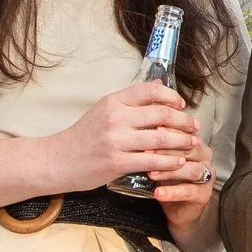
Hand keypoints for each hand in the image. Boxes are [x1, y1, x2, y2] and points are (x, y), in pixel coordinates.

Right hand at [51, 81, 200, 194]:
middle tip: (195, 126)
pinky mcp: (117, 163)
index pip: (150, 91)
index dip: (171, 96)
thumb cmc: (82, 137)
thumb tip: (158, 88)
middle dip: (184, 121)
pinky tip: (178, 162)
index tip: (181, 105)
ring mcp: (116, 141)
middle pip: (162, 115)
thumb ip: (129, 102)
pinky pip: (152, 161)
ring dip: (182, 142)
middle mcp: (115, 118)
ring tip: (192, 144)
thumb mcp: (102, 111)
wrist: (56, 160)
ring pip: (161, 139)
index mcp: (113, 102)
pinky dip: (170, 162)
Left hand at [149, 133, 221, 233]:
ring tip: (152, 174)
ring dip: (170, 171)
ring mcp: (207, 175)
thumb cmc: (169, 178)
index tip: (152, 130)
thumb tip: (141, 133)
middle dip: (166, 150)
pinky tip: (158, 193)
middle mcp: (205, 156)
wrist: (179, 207)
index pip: (186, 132)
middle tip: (146, 152)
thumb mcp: (162, 159)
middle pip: (190, 148)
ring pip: (191, 169)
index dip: (170, 131)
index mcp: (196, 143)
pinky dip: (172, 192)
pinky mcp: (204, 194)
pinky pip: (189, 191)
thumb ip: (157, 146)